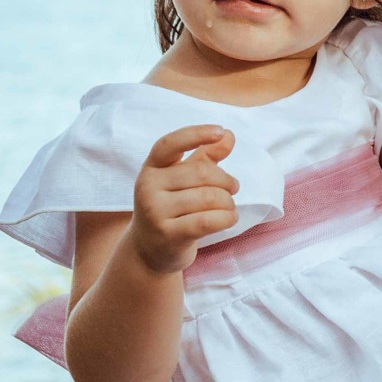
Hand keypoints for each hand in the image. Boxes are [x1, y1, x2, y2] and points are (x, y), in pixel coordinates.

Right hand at [128, 125, 240, 274]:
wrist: (149, 250)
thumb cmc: (172, 207)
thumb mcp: (184, 179)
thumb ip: (206, 157)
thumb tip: (228, 135)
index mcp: (152, 167)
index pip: (170, 144)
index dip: (196, 134)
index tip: (220, 131)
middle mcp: (147, 186)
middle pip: (202, 173)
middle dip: (226, 181)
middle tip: (233, 188)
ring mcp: (154, 212)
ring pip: (209, 198)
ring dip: (228, 202)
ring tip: (228, 207)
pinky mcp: (167, 235)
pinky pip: (207, 221)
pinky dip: (227, 218)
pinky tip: (230, 218)